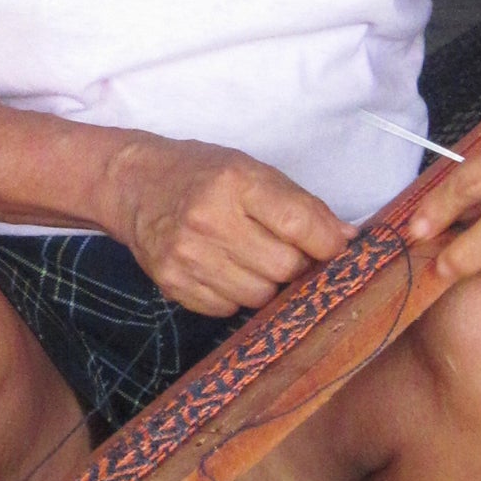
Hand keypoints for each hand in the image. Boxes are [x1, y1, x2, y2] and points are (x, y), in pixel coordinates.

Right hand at [102, 136, 352, 316]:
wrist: (134, 185)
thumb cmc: (202, 174)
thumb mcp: (251, 171)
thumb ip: (299, 204)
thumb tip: (346, 239)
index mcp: (235, 182)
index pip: (300, 224)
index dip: (328, 243)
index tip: (335, 247)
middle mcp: (209, 219)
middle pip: (284, 268)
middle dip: (296, 265)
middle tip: (287, 252)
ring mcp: (187, 255)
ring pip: (259, 296)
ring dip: (266, 284)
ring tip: (251, 260)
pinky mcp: (171, 283)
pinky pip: (227, 309)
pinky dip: (234, 295)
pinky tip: (223, 269)